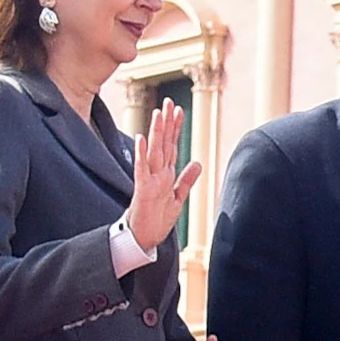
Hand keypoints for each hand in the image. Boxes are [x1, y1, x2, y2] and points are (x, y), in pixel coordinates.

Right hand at [127, 98, 203, 251]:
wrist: (144, 238)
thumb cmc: (157, 219)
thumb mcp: (177, 198)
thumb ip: (186, 180)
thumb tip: (197, 163)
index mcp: (166, 174)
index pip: (172, 145)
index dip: (176, 128)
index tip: (179, 109)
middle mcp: (157, 173)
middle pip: (163, 143)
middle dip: (167, 123)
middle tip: (169, 101)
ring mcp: (149, 179)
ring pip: (154, 151)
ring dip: (156, 132)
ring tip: (158, 113)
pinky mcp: (143, 190)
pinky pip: (142, 169)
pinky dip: (142, 154)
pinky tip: (142, 139)